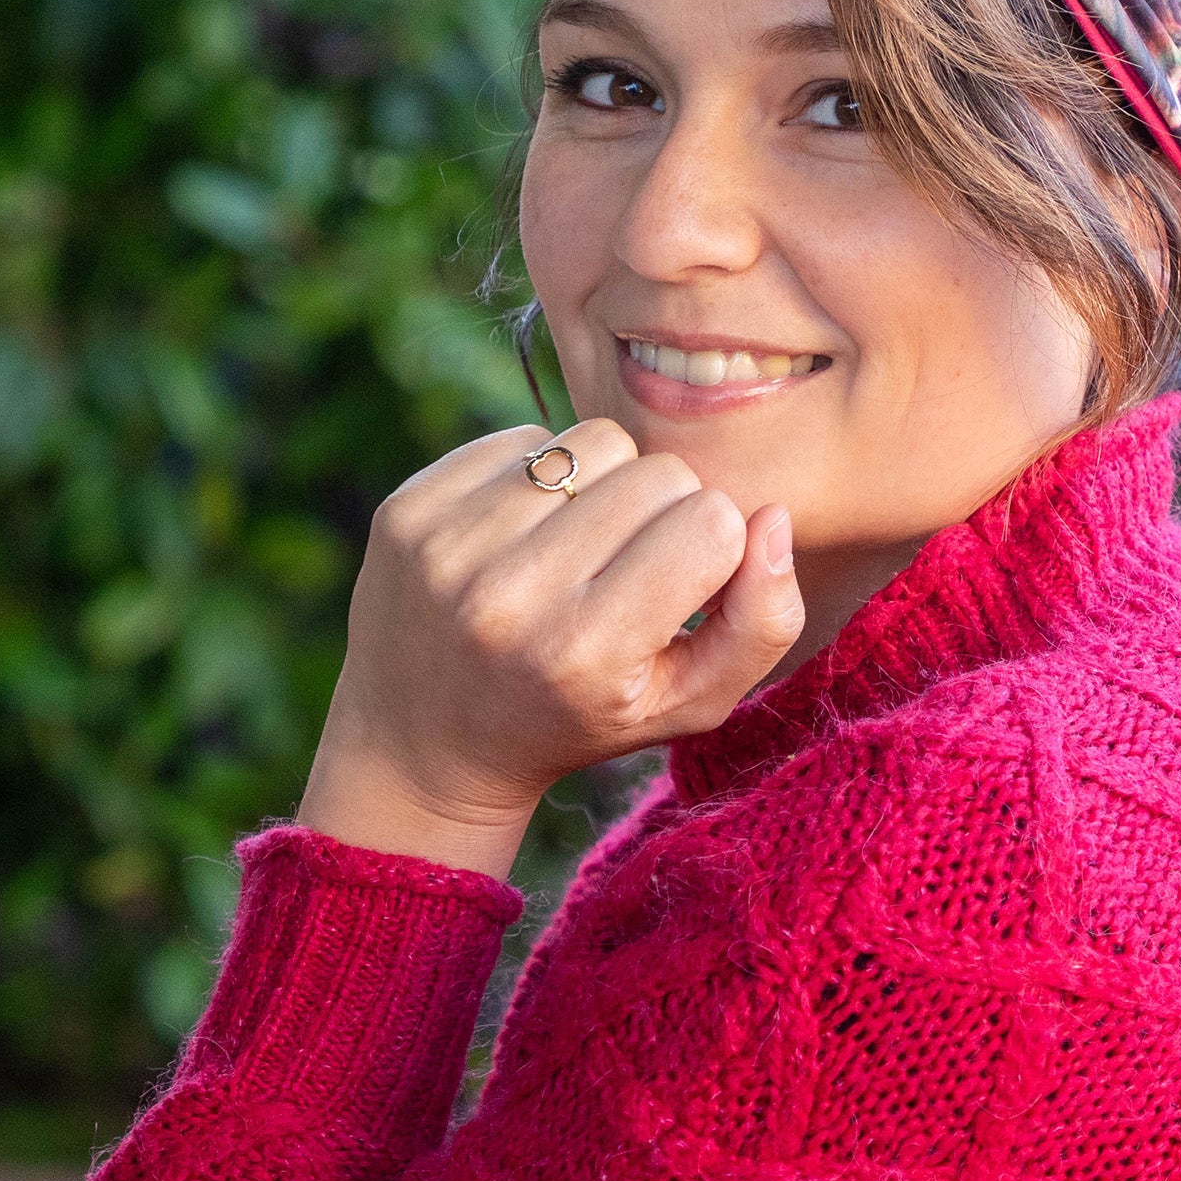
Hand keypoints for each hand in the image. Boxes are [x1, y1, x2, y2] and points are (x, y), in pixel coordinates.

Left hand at [297, 418, 804, 878]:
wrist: (423, 745)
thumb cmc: (579, 717)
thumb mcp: (688, 703)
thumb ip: (762, 624)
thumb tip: (772, 517)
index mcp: (584, 654)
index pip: (711, 522)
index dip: (713, 550)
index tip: (678, 592)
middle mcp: (508, 598)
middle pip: (658, 472)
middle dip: (663, 512)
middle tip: (626, 570)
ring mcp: (448, 548)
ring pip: (594, 441)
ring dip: (605, 484)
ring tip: (578, 546)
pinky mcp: (408, 509)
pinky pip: (526, 435)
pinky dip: (542, 474)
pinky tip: (523, 535)